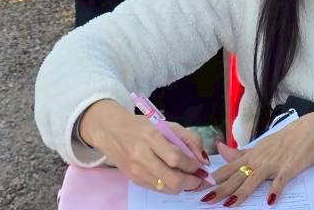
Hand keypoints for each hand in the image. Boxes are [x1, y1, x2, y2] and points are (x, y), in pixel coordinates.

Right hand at [77, 99, 208, 194]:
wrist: (111, 132)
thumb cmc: (141, 126)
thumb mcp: (166, 124)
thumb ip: (188, 138)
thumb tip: (202, 158)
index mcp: (151, 138)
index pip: (176, 158)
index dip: (193, 165)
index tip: (202, 166)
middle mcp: (142, 157)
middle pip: (172, 179)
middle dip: (191, 182)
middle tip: (200, 178)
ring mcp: (137, 171)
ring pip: (166, 188)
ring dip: (183, 186)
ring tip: (190, 179)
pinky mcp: (134, 180)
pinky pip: (157, 189)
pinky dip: (170, 186)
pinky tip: (176, 178)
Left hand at [204, 112, 313, 205]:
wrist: (312, 129)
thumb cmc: (286, 139)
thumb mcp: (261, 145)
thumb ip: (241, 152)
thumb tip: (220, 149)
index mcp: (252, 155)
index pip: (228, 168)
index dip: (214, 178)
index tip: (199, 187)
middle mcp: (259, 159)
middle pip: (236, 176)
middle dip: (220, 189)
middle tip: (206, 201)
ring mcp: (273, 163)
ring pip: (253, 180)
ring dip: (241, 193)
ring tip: (229, 205)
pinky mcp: (288, 168)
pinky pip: (280, 181)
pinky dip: (275, 190)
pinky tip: (270, 201)